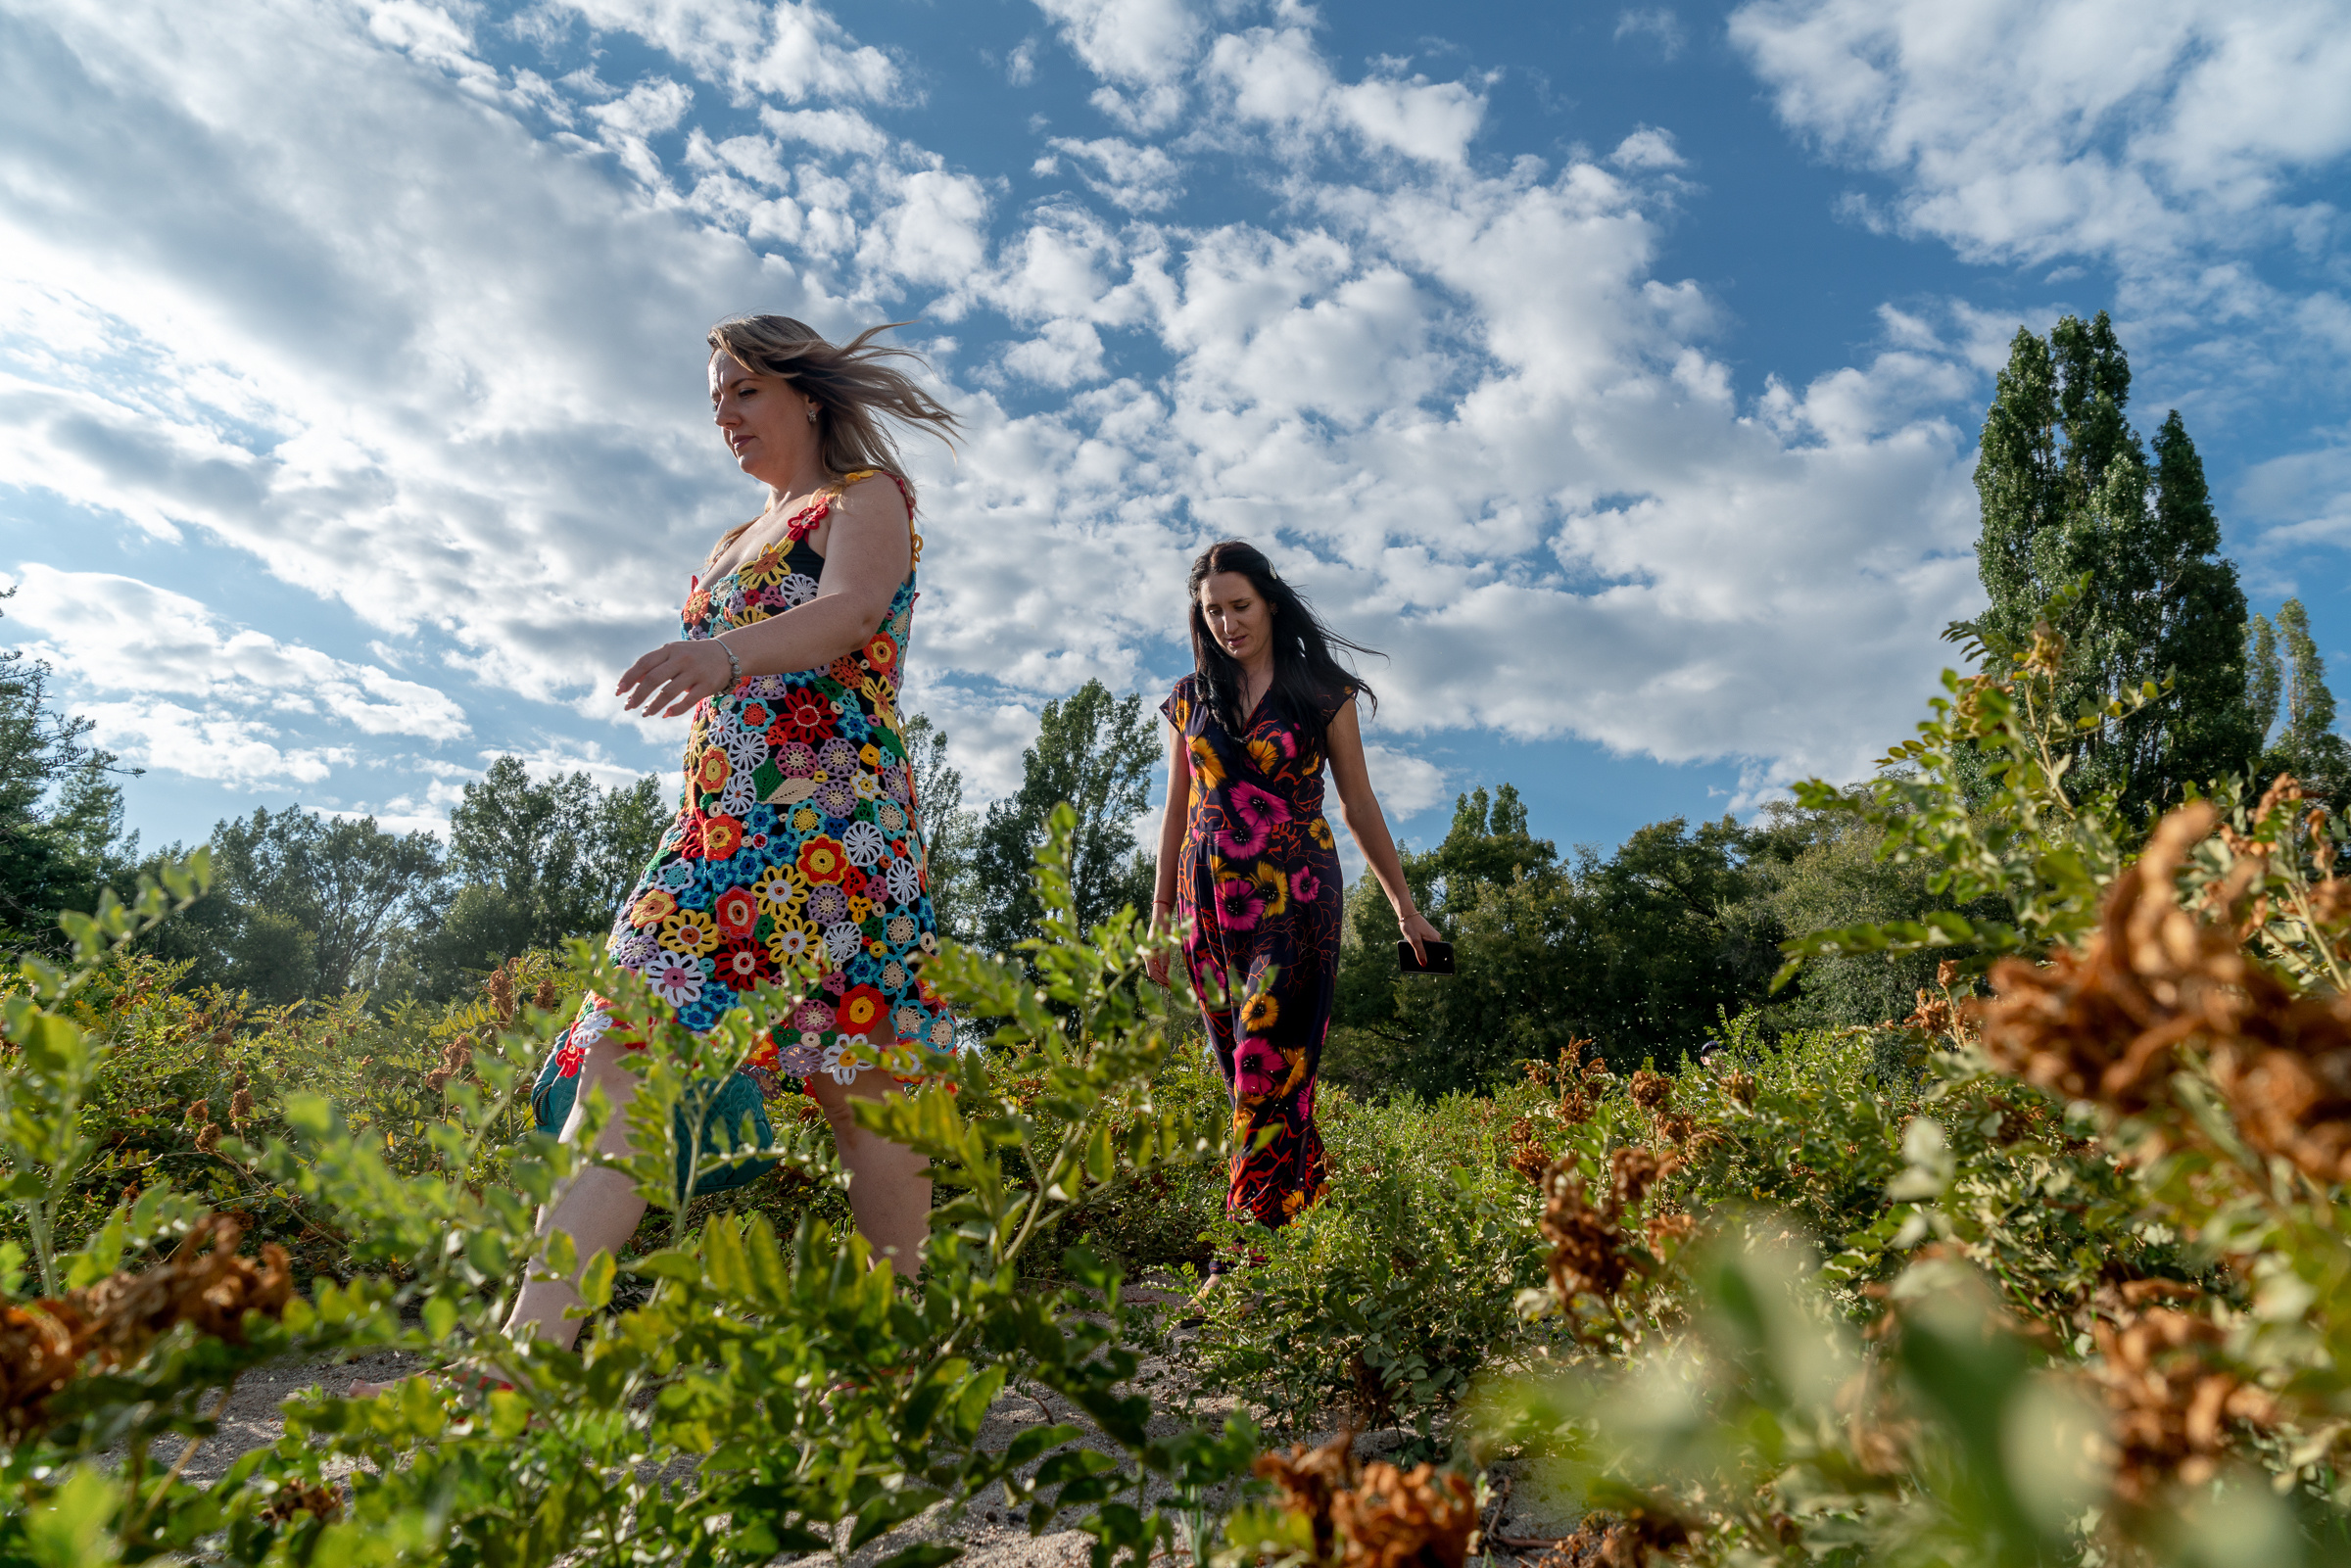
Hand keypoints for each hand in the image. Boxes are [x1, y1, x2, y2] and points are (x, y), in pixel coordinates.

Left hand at [617, 639, 734, 717]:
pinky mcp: (707, 685)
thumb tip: (630, 682)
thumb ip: (654, 665)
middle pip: (653, 679)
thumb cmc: (694, 656)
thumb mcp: (674, 654)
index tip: (618, 692)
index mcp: (670, 650)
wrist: (729, 654)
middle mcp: (681, 659)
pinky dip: (674, 710)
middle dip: (638, 695)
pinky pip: (687, 701)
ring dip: (654, 705)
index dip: (629, 678)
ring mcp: (695, 672)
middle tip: (628, 707)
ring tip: (645, 713)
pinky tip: (665, 714)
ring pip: (668, 692)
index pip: (644, 663)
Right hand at [1146, 902, 1175, 987]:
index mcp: (1147, 954)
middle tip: (1173, 987)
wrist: (1159, 917)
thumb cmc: (1162, 929)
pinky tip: (1167, 975)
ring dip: (1162, 977)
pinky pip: (1155, 965)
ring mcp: (1148, 954)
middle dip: (1162, 980)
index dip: (1161, 980)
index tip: (1171, 985)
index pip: (1153, 973)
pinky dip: (1161, 971)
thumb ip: (1165, 958)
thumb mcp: (1164, 943)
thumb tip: (1165, 972)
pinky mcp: (1152, 952)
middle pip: (1153, 973)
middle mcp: (1146, 956)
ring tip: (1171, 983)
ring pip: (1154, 970)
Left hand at [1399, 908, 1441, 966]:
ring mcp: (1432, 934)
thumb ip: (1420, 953)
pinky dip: (1420, 944)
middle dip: (1425, 955)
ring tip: (1414, 948)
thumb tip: (1424, 964)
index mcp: (1436, 939)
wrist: (1406, 913)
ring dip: (1421, 949)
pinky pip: (1425, 942)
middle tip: (1417, 958)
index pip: (1437, 954)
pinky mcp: (1427, 932)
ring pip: (1427, 946)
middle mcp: (1436, 937)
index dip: (1431, 960)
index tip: (1425, 966)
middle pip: (1432, 951)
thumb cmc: (1411, 926)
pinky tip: (1414, 944)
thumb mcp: (1414, 941)